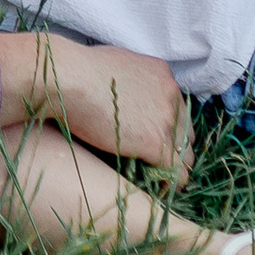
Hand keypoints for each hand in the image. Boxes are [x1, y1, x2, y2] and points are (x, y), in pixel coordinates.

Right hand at [0, 31, 191, 188]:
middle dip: (175, 146)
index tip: (155, 138)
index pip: (177, 107)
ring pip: (186, 153)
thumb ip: (129, 78)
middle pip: (185, 131)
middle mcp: (171, 95)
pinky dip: (172, 182)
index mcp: (162, 74)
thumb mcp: (114, 63)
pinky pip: (177, 171)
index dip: (167, 126)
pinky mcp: (157, 143)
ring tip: (162, 180)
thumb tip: (122, 89)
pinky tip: (162, 190)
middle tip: (160, 162)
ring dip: (175, 167)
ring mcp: (167, 120)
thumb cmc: (78, 70)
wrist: (69, 78)